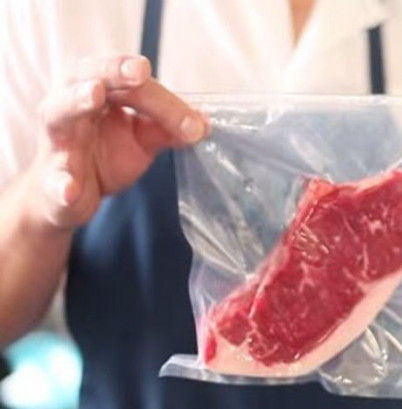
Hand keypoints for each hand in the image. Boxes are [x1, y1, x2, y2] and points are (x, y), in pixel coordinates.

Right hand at [25, 55, 207, 230]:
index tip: (192, 119)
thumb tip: (204, 123)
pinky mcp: (51, 178)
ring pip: (58, 113)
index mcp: (96, 90)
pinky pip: (53, 179)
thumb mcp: (141, 139)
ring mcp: (58, 141)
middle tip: (139, 72)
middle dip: (113, 71)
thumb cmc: (103, 155)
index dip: (163, 97)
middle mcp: (71, 106)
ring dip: (75, 101)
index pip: (131, 84)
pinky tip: (70, 189)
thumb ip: (168, 128)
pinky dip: (61, 183)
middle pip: (88, 77)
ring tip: (94, 95)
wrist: (67, 198)